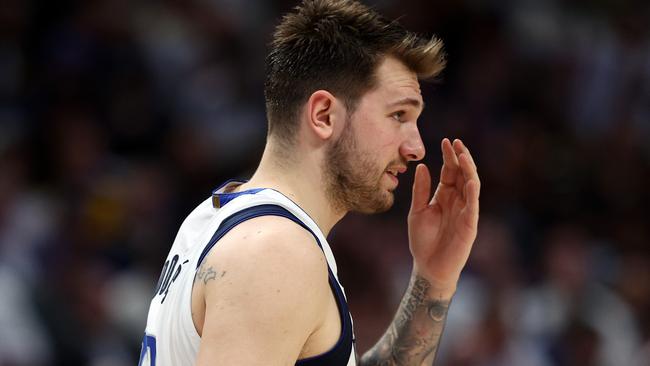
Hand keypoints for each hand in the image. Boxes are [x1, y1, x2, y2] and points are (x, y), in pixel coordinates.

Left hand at [408, 138, 479, 298]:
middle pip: (462, 174)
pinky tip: (469, 179)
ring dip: (469, 170)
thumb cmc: (422, 240)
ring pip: (471, 185)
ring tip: (463, 155)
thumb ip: (420, 190)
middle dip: (461, 158)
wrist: (427, 266)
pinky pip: (473, 205)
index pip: (449, 171)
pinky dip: (472, 192)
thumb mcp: (417, 211)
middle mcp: (457, 200)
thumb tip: (422, 166)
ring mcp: (465, 211)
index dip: (449, 156)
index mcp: (444, 196)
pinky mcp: (469, 224)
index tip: (446, 141)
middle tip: (456, 143)